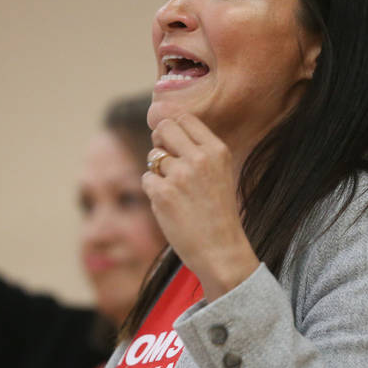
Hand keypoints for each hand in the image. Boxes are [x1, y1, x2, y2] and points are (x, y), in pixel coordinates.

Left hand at [142, 114, 259, 299]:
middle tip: (166, 161)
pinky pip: (146, 179)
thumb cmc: (218, 212)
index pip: (185, 118)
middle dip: (159, 141)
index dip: (172, 127)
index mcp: (217, 150)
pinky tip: (170, 205)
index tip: (172, 142)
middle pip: (163, 128)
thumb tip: (161, 129)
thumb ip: (197, 150)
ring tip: (176, 192)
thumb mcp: (219, 172)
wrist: (221, 250)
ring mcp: (180, 175)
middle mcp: (199, 158)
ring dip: (157, 172)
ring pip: (153, 157)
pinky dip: (153, 191)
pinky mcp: (163, 194)